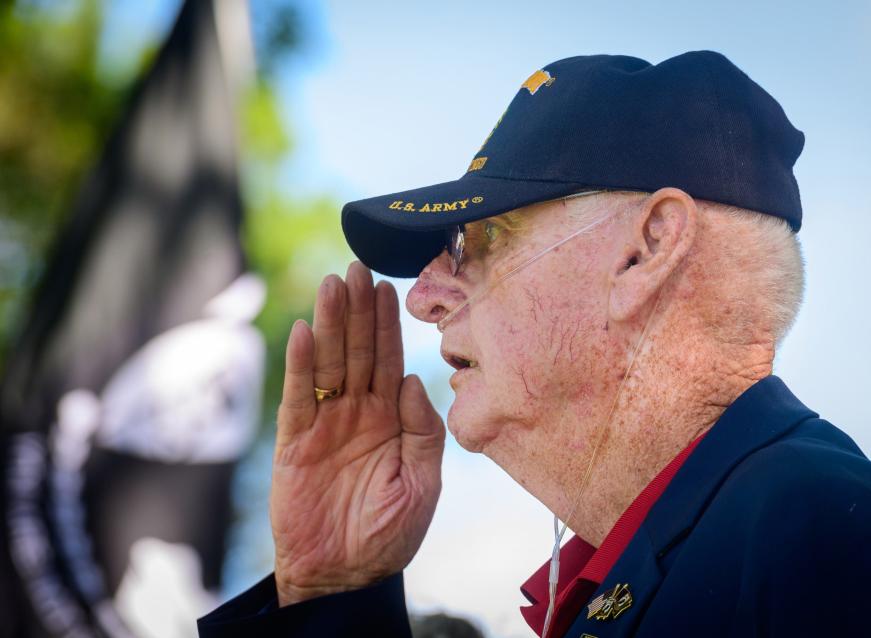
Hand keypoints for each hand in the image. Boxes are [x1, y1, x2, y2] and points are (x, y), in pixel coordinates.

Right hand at [270, 261, 444, 605]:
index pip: (388, 359)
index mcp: (390, 419)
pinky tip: (302, 333)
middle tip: (357, 266)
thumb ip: (423, 431)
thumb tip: (412, 378)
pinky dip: (299, 366)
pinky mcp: (295, 443)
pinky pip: (297, 398)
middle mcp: (357, 413)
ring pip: (328, 364)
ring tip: (332, 284)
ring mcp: (324, 425)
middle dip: (358, 310)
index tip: (388, 285)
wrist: (345, 576)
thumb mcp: (422, 484)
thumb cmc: (389, 533)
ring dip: (330, 324)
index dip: (387, 324)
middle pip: (357, 350)